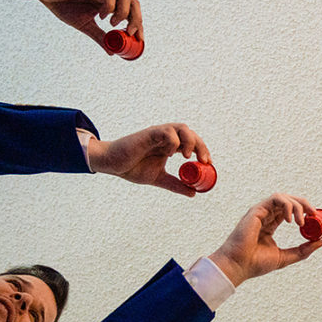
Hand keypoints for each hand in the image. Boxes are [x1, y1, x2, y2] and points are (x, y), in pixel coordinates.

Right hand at [23, 0, 142, 49]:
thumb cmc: (64, 4)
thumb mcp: (85, 25)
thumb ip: (100, 37)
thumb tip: (112, 52)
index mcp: (109, 4)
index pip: (132, 11)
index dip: (139, 24)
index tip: (139, 39)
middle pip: (133, 2)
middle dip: (136, 19)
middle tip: (129, 33)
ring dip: (124, 12)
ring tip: (113, 24)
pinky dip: (109, 6)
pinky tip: (100, 16)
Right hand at [88, 123, 208, 196]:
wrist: (112, 164)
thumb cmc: (132, 167)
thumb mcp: (159, 178)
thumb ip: (175, 184)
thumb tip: (193, 193)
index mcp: (170, 145)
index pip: (192, 142)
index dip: (202, 150)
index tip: (208, 163)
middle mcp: (166, 137)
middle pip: (191, 133)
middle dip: (201, 146)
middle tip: (204, 161)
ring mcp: (158, 134)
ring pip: (182, 128)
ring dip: (190, 141)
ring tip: (188, 156)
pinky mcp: (149, 134)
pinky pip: (167, 132)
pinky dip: (173, 142)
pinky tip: (170, 154)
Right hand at [208, 194, 321, 287]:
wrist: (238, 266)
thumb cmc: (255, 263)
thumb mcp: (285, 257)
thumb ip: (302, 250)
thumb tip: (319, 242)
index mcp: (270, 225)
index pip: (289, 210)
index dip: (304, 211)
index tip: (315, 219)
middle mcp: (265, 216)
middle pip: (288, 200)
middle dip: (304, 204)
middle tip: (314, 214)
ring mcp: (260, 212)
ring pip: (283, 197)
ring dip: (297, 205)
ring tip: (301, 221)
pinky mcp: (256, 210)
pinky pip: (276, 198)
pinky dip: (287, 205)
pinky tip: (290, 220)